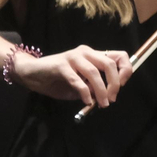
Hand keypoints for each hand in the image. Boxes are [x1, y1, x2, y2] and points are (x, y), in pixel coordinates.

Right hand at [14, 45, 131, 107]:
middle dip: (115, 84)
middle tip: (112, 99)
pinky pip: (78, 80)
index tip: (122, 86)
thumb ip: (93, 87)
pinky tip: (87, 102)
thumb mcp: (80, 84)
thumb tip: (105, 97)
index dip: (126, 70)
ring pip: (95, 72)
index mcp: (94, 55)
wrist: (31, 74)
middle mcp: (86, 52)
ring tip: (102, 104)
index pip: (119, 56)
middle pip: (110, 64)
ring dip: (101, 91)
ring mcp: (73, 57)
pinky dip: (85, 93)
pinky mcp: (61, 65)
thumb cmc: (57, 79)